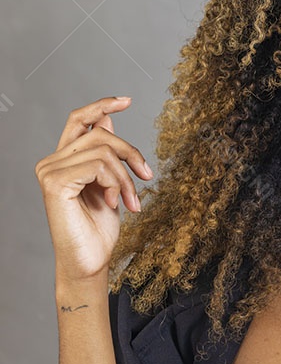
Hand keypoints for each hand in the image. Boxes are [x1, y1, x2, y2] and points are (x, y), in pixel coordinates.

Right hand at [34, 95, 153, 281]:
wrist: (89, 263)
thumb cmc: (98, 231)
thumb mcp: (109, 186)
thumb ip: (105, 156)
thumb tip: (107, 123)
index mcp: (63, 160)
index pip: (79, 120)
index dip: (102, 106)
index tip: (127, 99)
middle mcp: (51, 162)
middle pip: (101, 135)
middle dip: (131, 154)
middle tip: (146, 178)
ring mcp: (50, 171)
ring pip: (104, 151)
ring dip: (127, 178)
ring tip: (131, 202)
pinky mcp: (55, 183)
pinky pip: (98, 166)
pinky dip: (116, 183)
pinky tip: (114, 204)